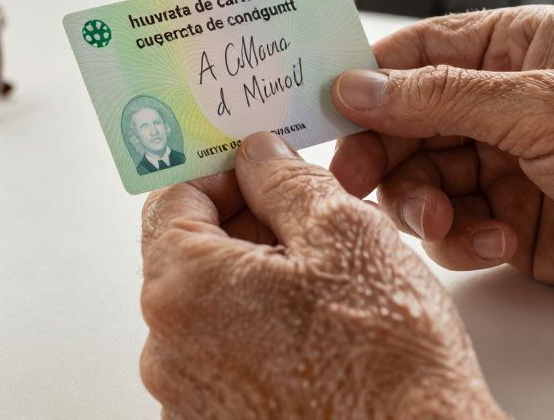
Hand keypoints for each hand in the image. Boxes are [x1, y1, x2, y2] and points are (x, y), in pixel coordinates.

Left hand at [139, 132, 504, 418]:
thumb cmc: (385, 358)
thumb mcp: (344, 232)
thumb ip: (286, 181)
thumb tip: (260, 157)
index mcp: (183, 288)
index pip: (171, 200)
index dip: (221, 175)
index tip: (261, 171)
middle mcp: (167, 349)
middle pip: (188, 257)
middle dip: (244, 230)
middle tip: (308, 227)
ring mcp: (188, 398)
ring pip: (209, 311)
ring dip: (253, 286)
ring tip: (324, 290)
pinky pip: (223, 363)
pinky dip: (259, 339)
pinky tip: (315, 340)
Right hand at [329, 5, 553, 320]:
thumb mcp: (542, 108)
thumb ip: (441, 97)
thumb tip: (361, 85)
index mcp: (518, 48)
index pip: (418, 51)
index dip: (367, 78)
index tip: (325, 106)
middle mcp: (507, 103)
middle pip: (407, 121)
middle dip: (385, 153)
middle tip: (359, 179)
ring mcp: (508, 163)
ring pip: (422, 178)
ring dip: (424, 202)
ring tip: (446, 221)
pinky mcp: (512, 220)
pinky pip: (454, 226)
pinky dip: (462, 238)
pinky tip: (498, 240)